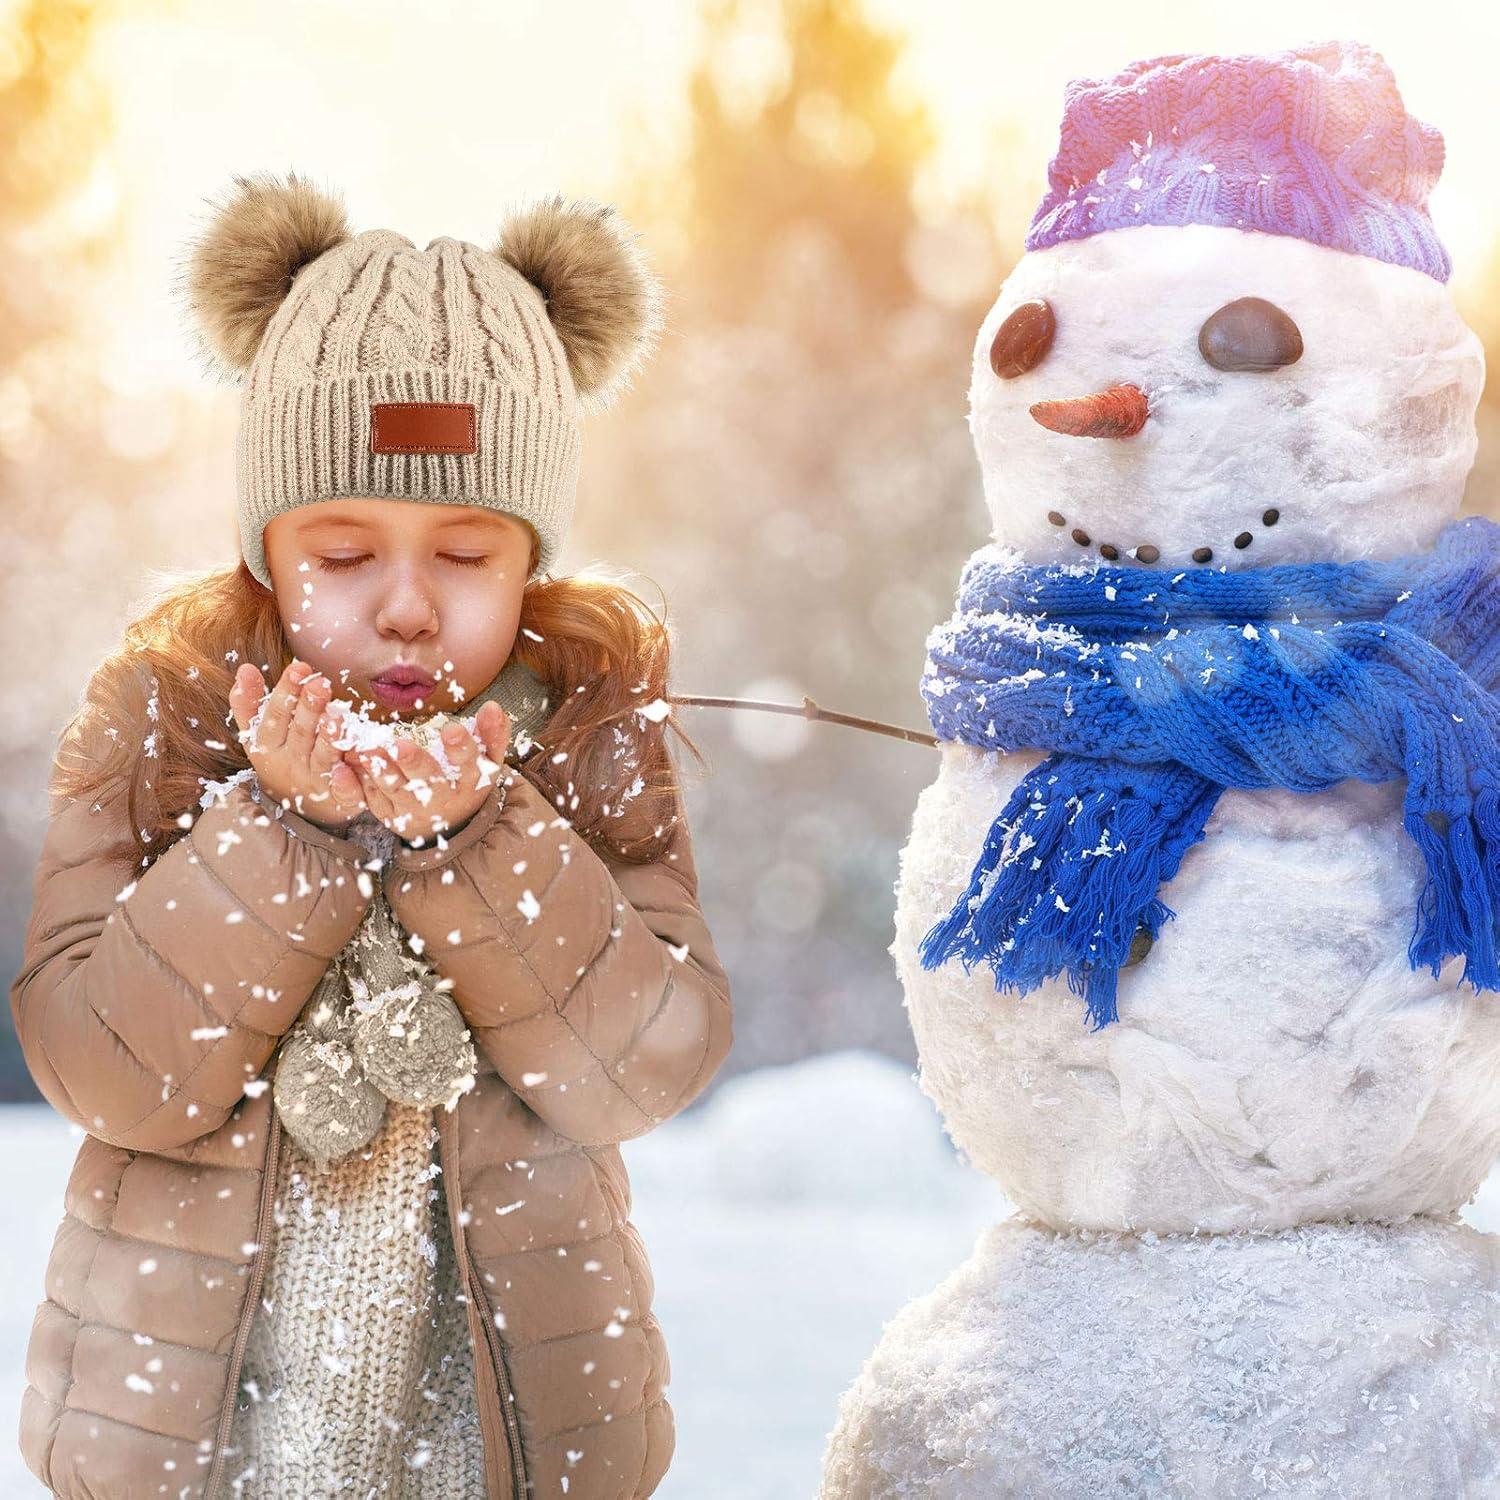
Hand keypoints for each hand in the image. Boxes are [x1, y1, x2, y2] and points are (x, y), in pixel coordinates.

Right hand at [229, 657, 366, 832]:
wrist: (302, 808)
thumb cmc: (283, 757)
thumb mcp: (258, 734)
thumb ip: (249, 703)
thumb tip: (245, 668)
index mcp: (268, 745)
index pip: (276, 715)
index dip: (286, 692)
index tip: (298, 668)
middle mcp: (290, 763)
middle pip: (301, 733)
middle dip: (310, 707)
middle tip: (320, 683)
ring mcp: (315, 781)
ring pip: (323, 758)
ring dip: (329, 737)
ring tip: (337, 715)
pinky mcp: (338, 797)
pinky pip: (343, 790)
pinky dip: (346, 781)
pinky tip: (351, 765)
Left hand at [342, 700, 510, 845]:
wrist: (451, 826)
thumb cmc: (468, 781)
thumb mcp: (488, 761)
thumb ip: (493, 734)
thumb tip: (494, 705)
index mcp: (469, 781)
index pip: (469, 764)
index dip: (462, 748)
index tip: (452, 730)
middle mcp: (442, 797)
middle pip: (428, 780)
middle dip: (414, 762)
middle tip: (400, 746)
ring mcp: (414, 808)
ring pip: (395, 789)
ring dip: (380, 770)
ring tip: (366, 750)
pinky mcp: (390, 814)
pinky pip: (373, 798)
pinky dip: (360, 782)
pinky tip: (349, 764)